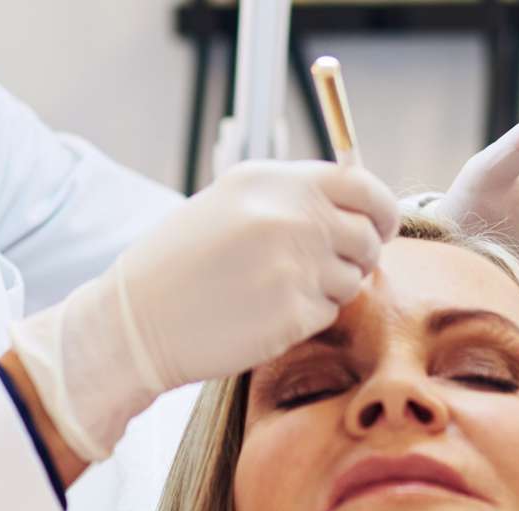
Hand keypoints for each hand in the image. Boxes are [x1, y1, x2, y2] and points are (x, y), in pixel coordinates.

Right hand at [11, 160, 398, 459]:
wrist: (138, 321)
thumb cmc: (181, 264)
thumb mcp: (231, 204)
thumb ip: (293, 198)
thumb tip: (358, 206)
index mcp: (274, 181)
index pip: (362, 185)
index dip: (381, 209)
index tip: (380, 226)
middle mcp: (290, 216)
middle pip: (366, 236)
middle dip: (358, 255)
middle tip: (326, 268)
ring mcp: (295, 265)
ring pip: (352, 279)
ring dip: (327, 288)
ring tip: (275, 289)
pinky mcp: (294, 313)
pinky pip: (329, 312)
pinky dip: (307, 316)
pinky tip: (266, 313)